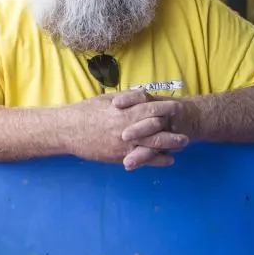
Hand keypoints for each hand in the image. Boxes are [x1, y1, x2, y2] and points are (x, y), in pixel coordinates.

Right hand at [60, 90, 187, 168]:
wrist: (67, 130)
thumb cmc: (84, 112)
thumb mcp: (105, 100)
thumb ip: (125, 98)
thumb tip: (141, 94)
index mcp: (124, 110)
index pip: (151, 107)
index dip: (166, 108)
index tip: (177, 108)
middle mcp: (127, 126)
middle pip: (157, 126)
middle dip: (173, 127)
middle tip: (186, 128)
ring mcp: (125, 142)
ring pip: (154, 144)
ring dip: (171, 144)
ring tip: (183, 144)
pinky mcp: (120, 155)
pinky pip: (144, 159)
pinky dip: (158, 160)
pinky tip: (169, 160)